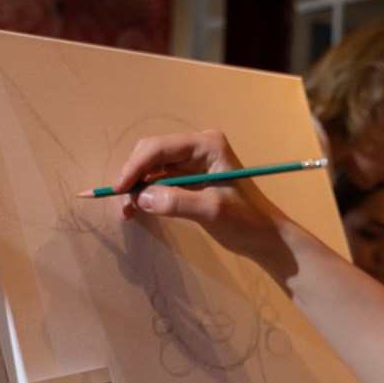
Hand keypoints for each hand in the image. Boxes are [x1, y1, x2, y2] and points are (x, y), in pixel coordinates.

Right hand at [111, 132, 298, 281]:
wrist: (266, 237)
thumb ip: (177, 202)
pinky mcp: (189, 180)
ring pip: (151, 168)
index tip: (117, 189)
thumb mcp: (213, 211)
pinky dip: (146, 194)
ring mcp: (193, 164)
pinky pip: (159, 181)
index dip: (134, 167)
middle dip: (133, 176)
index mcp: (207, 145)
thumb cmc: (248, 220)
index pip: (159, 148)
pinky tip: (138, 210)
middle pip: (151, 153)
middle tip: (122, 204)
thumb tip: (140, 197)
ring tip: (128, 212)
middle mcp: (197, 148)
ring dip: (136, 187)